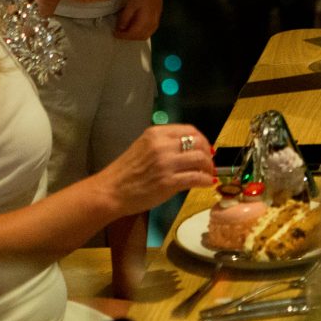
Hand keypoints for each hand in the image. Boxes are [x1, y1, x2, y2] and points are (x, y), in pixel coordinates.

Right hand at [96, 124, 216, 215]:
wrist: (111, 191)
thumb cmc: (126, 171)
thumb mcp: (143, 147)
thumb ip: (163, 144)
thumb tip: (188, 149)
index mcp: (156, 134)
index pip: (189, 130)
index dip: (202, 139)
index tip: (205, 148)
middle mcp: (162, 145)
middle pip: (198, 143)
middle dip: (208, 153)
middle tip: (209, 162)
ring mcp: (166, 164)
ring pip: (200, 159)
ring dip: (208, 167)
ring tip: (208, 173)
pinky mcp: (168, 182)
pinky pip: (196, 178)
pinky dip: (205, 180)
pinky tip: (206, 183)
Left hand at [114, 0, 162, 39]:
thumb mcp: (130, 5)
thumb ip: (124, 18)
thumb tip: (120, 28)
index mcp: (144, 22)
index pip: (132, 34)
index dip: (122, 36)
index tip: (115, 34)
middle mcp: (152, 25)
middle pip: (139, 37)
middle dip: (128, 37)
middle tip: (120, 32)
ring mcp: (156, 23)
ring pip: (144, 36)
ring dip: (135, 36)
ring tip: (126, 30)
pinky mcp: (157, 20)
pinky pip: (148, 32)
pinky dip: (141, 33)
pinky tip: (135, 27)